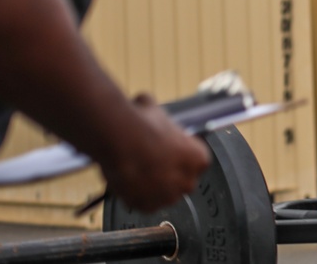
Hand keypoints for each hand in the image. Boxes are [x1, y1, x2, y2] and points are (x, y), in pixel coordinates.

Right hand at [99, 93, 211, 211]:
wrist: (118, 139)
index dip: (182, 156)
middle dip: (171, 175)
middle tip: (154, 162)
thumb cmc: (142, 123)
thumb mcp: (157, 111)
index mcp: (198, 158)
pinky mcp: (146, 207)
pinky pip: (144, 203)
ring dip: (154, 186)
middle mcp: (187, 181)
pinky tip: (128, 180)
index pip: (198, 162)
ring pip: (163, 195)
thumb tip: (148, 109)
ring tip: (137, 170)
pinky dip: (137, 195)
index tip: (171, 151)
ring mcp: (166, 197)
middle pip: (183, 181)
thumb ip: (160, 119)